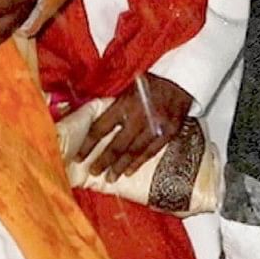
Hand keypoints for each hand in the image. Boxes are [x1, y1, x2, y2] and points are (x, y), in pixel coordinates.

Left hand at [76, 73, 195, 175]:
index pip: (101, 128)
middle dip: (104, 161)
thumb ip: (114, 108)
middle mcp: (139, 116)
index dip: (88, 145)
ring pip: (134, 151)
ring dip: (120, 166)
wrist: (180, 80)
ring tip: (110, 178)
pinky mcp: (169, 133)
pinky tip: (129, 172)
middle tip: (93, 172)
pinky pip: (151, 151)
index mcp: (124, 104)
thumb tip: (92, 124)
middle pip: (117, 144)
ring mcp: (155, 127)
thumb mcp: (127, 90)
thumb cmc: (149, 84)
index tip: (79, 157)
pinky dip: (139, 163)